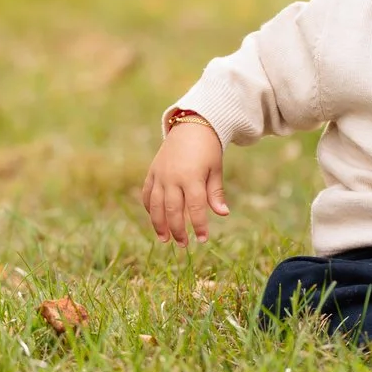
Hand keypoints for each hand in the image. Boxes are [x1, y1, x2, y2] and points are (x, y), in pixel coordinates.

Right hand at [142, 114, 228, 244]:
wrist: (192, 126)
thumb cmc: (208, 150)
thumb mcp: (215, 169)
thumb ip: (215, 193)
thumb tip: (223, 214)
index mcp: (192, 176)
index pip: (195, 207)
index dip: (199, 225)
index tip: (203, 240)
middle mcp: (173, 177)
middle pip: (172, 210)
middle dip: (177, 230)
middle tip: (183, 245)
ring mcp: (160, 174)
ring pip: (156, 205)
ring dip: (159, 224)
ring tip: (165, 239)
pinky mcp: (152, 171)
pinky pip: (148, 193)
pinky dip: (150, 208)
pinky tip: (156, 220)